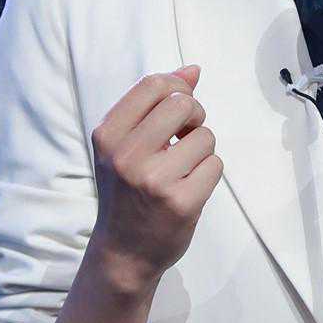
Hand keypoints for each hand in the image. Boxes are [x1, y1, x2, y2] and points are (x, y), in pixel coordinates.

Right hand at [88, 64, 223, 286]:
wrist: (123, 252)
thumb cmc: (126, 192)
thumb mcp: (124, 145)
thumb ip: (154, 105)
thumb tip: (193, 70)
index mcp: (108, 136)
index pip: (153, 85)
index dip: (178, 87)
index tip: (181, 104)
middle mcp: (127, 156)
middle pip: (183, 105)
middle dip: (195, 115)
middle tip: (187, 134)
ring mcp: (154, 180)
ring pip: (205, 137)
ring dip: (202, 149)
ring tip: (182, 168)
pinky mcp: (182, 202)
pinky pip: (215, 165)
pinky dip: (208, 173)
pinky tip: (189, 187)